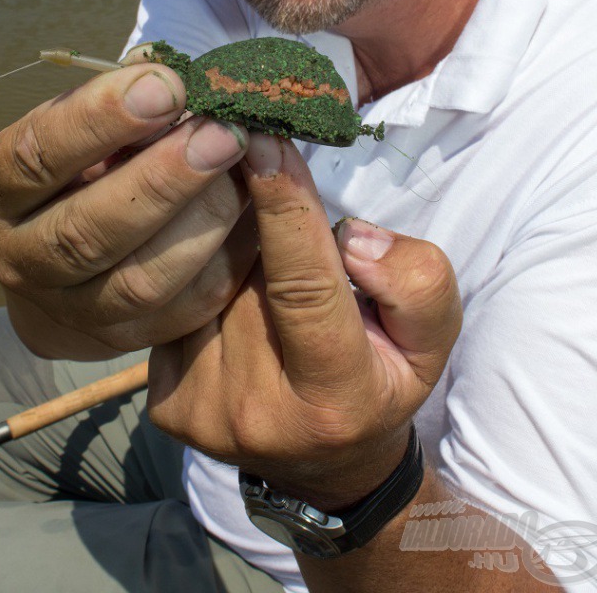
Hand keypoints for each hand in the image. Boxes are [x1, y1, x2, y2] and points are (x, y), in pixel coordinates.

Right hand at [0, 60, 254, 357]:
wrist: (75, 262)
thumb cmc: (89, 168)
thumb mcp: (89, 127)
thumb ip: (123, 99)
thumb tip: (170, 70)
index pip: (36, 156)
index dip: (101, 119)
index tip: (168, 86)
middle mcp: (22, 258)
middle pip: (87, 230)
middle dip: (163, 178)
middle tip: (221, 132)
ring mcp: (73, 311)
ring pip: (141, 279)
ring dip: (203, 218)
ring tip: (243, 166)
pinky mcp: (127, 339)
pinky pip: (186, 306)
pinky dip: (226, 255)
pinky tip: (253, 210)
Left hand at [147, 133, 461, 508]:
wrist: (322, 461)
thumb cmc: (381, 376)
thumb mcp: (430, 336)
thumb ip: (414, 281)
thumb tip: (350, 238)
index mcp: (333, 396)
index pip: (304, 286)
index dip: (284, 206)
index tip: (263, 135)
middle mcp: (255, 412)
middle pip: (248, 275)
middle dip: (257, 216)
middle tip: (262, 173)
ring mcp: (201, 410)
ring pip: (207, 284)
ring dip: (228, 244)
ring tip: (253, 242)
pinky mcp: (167, 402)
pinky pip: (179, 306)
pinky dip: (203, 277)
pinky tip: (226, 277)